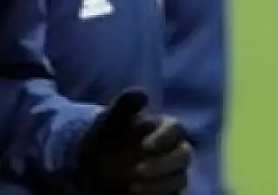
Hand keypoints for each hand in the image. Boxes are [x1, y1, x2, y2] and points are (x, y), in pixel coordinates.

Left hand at [75, 89, 190, 194]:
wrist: (93, 164)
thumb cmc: (105, 137)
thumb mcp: (109, 119)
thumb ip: (125, 104)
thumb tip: (143, 93)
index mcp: (163, 128)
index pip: (176, 129)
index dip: (164, 137)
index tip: (145, 146)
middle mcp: (173, 150)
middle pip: (184, 155)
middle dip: (164, 164)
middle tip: (137, 170)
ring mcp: (172, 173)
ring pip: (180, 179)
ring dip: (160, 184)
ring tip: (132, 187)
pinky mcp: (167, 192)